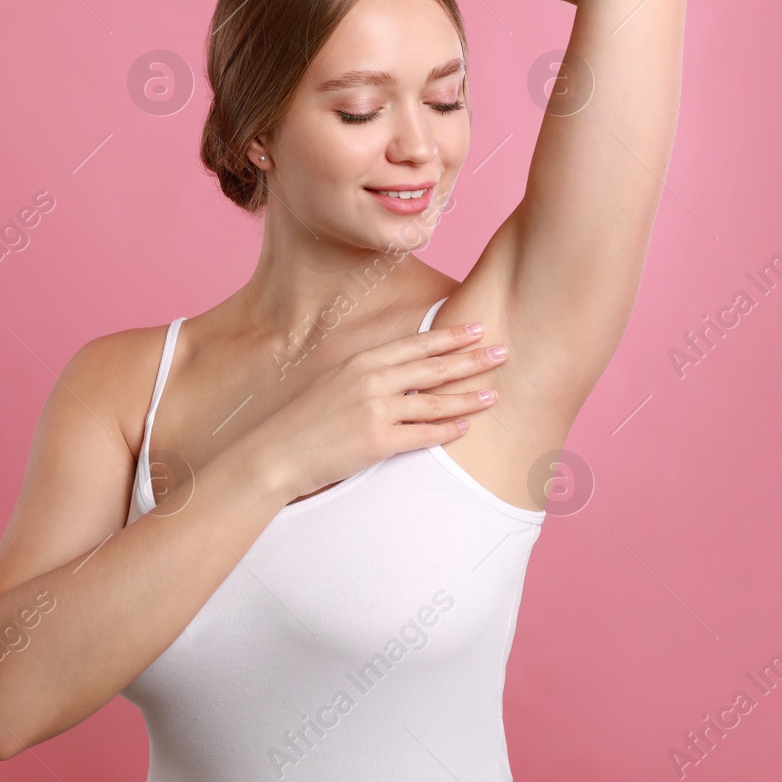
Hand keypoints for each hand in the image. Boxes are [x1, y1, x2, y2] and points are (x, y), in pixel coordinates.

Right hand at [245, 320, 504, 503]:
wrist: (277, 453)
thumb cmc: (304, 421)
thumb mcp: (334, 383)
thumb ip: (367, 375)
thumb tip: (399, 372)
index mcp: (362, 362)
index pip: (417, 344)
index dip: (451, 336)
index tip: (478, 329)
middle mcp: (372, 381)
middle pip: (433, 367)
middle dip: (472, 359)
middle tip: (504, 352)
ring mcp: (376, 411)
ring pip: (435, 401)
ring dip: (468, 397)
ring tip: (495, 393)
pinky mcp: (377, 442)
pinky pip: (422, 435)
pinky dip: (447, 431)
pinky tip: (466, 428)